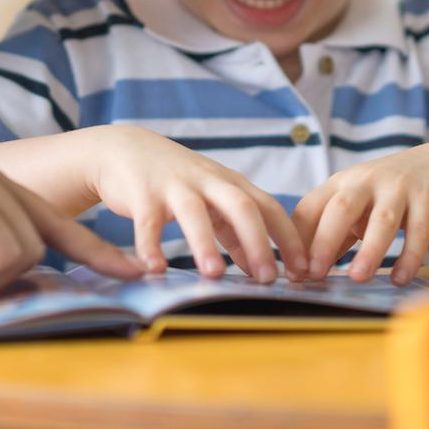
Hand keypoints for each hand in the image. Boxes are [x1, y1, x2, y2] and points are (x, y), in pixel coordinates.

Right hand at [86, 127, 307, 281]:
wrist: (125, 148)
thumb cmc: (177, 180)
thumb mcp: (212, 199)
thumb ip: (235, 231)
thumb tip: (257, 268)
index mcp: (230, 184)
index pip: (270, 209)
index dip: (289, 239)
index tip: (303, 271)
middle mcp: (208, 181)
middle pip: (242, 207)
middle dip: (259, 243)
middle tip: (268, 279)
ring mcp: (175, 185)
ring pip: (195, 213)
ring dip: (205, 244)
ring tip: (214, 274)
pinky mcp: (142, 192)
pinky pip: (147, 221)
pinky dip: (151, 245)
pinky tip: (155, 269)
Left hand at [293, 139, 428, 285]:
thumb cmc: (393, 191)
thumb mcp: (360, 204)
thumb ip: (338, 233)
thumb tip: (310, 271)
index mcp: (342, 183)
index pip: (309, 208)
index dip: (298, 240)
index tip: (293, 273)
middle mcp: (366, 181)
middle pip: (340, 208)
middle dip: (324, 241)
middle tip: (315, 274)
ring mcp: (399, 187)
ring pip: (381, 220)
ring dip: (369, 251)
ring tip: (358, 278)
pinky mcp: (428, 197)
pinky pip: (418, 230)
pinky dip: (410, 256)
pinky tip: (402, 279)